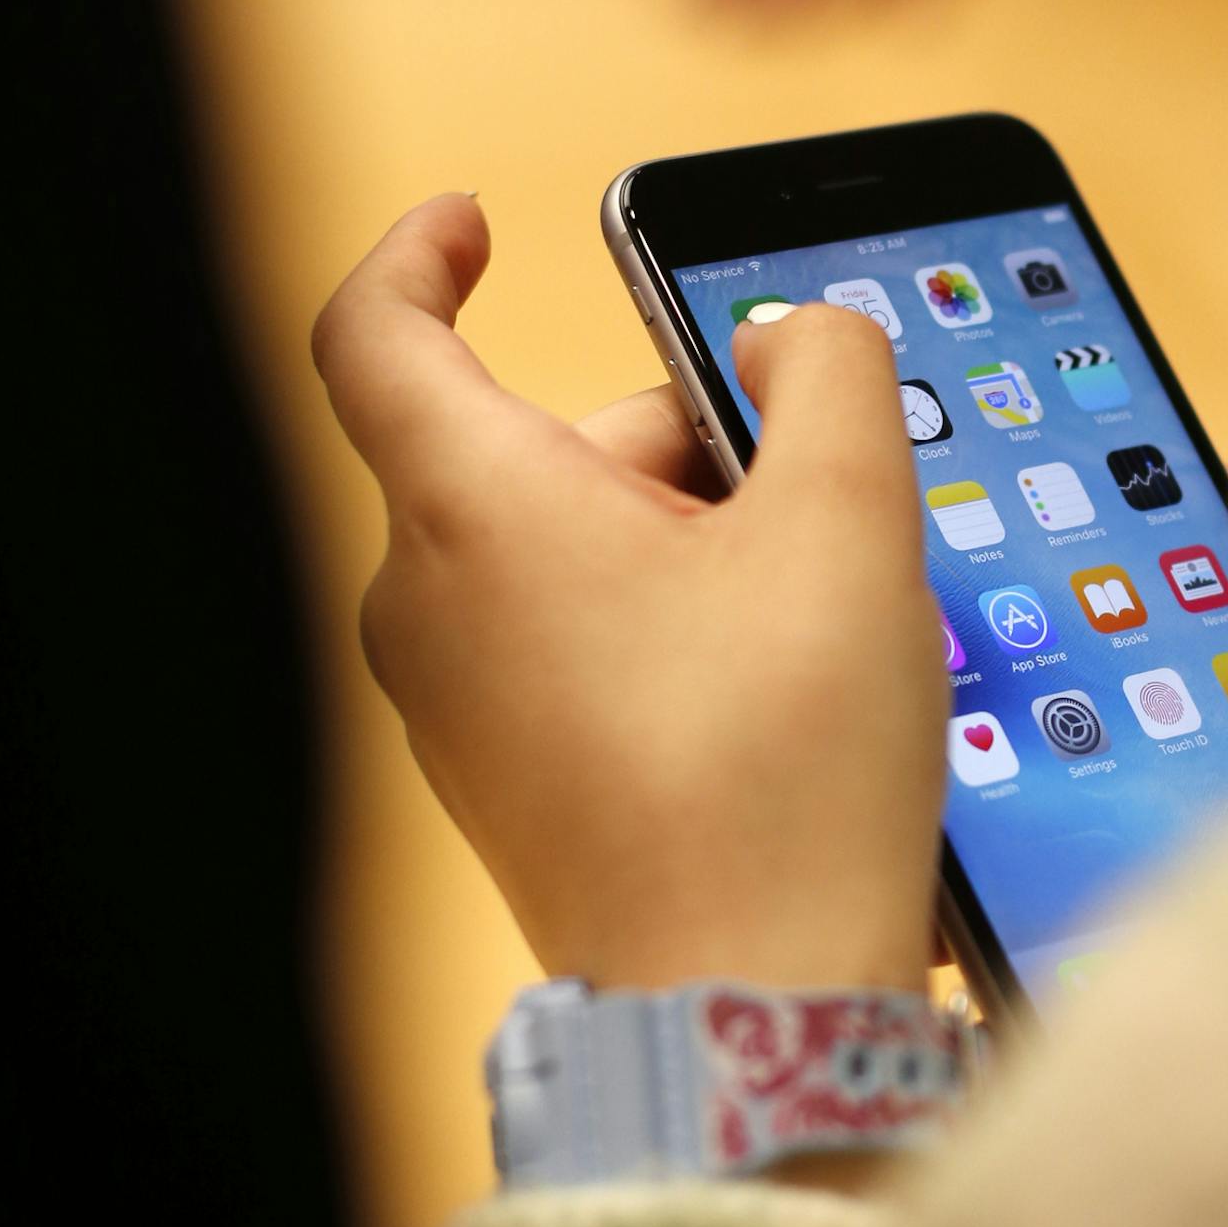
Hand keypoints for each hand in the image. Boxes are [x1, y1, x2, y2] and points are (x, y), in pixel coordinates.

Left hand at [312, 195, 944, 992]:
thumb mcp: (851, 522)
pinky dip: (669, 630)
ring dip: (694, 545)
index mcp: (476, 512)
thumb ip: (833, 375)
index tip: (474, 223)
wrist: (750, 1003)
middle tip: (813, 503)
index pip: (376, 330)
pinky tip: (778, 695)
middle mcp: (433, 608)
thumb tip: (797, 338)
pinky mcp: (511, 781)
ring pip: (569, 552)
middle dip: (683, 446)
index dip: (422, 253)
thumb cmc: (784, 765)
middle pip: (542, 449)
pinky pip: (575, 647)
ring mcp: (460, 709)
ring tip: (818, 621)